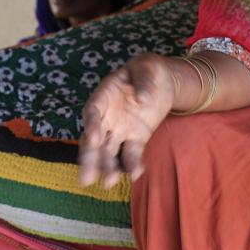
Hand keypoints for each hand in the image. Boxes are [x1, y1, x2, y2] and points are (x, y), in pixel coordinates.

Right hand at [78, 53, 175, 186]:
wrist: (163, 80)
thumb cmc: (148, 69)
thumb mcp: (146, 67)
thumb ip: (143, 80)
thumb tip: (142, 99)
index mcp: (104, 96)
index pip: (92, 112)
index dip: (91, 125)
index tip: (92, 139)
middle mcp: (107, 117)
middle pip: (93, 139)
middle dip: (89, 158)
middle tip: (86, 178)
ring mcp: (119, 130)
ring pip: (108, 152)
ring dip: (107, 167)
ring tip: (110, 182)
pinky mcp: (135, 139)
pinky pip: (130, 154)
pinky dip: (132, 165)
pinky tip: (136, 174)